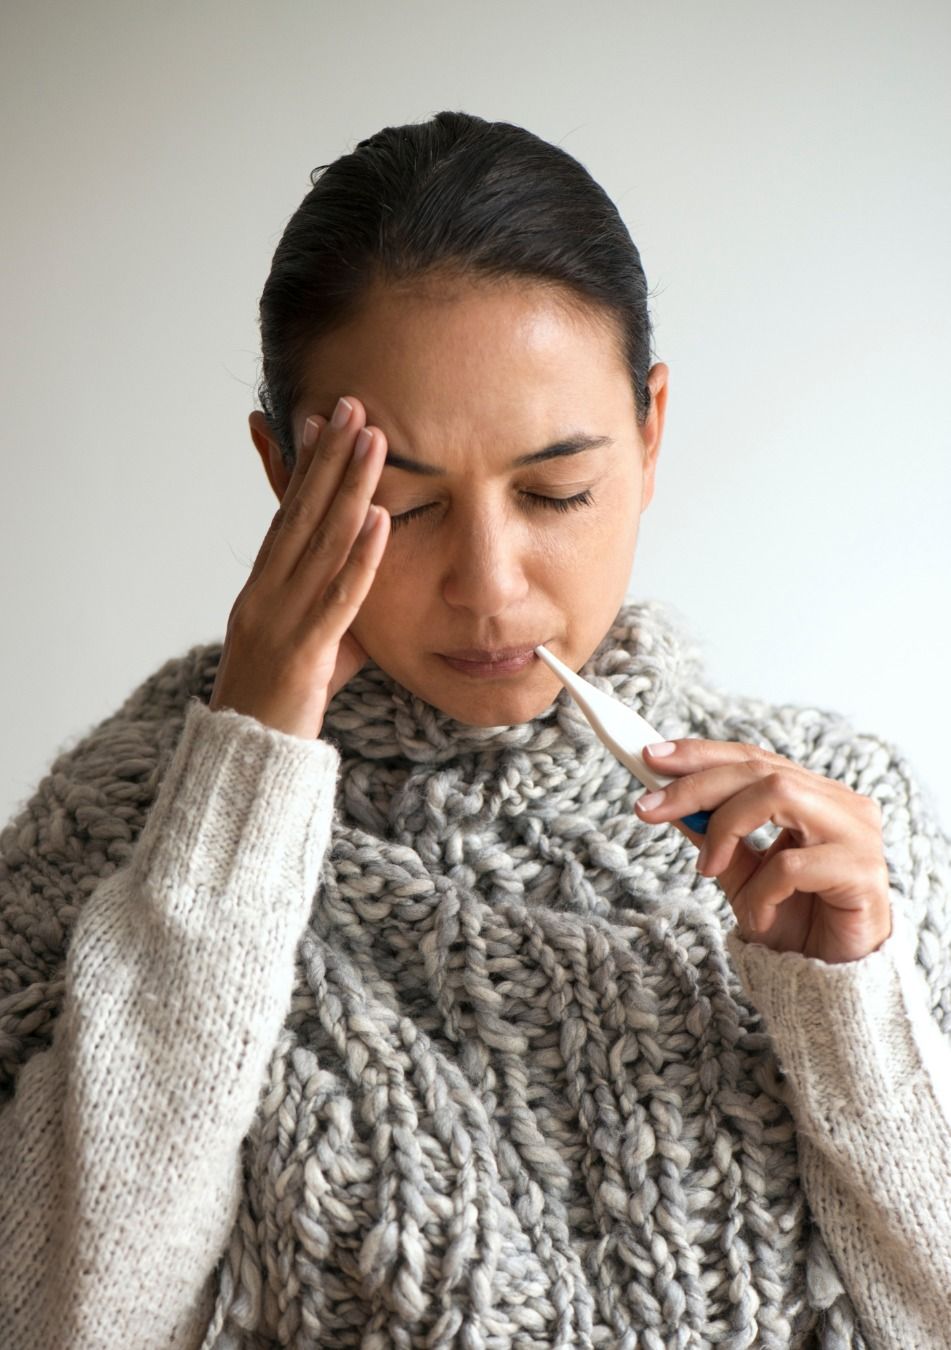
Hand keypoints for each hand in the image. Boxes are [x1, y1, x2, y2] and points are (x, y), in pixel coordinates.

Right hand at [209, 395, 390, 739]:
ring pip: (321, 542)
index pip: (287, 514)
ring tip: (375, 442)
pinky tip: (381, 520)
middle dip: (330, 457)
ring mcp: (280, 618)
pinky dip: (361, 556)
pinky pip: (339, 596)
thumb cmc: (282, 704)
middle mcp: (266, 592)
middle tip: (353, 406)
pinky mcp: (304, 651)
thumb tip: (371, 593)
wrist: (247, 758)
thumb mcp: (314, 647)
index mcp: (264, 586)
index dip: (307, 467)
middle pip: (302, 512)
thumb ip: (340, 614)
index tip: (324, 421)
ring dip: (351, 488)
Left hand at [634, 740, 891, 962]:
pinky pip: (793, 865)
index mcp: (814, 795)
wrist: (831, 978)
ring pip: (779, 795)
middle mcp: (841, 803)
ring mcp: (857, 833)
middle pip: (761, 771)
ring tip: (707, 869)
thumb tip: (666, 798)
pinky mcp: (862, 872)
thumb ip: (712, 833)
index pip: (753, 758)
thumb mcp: (740, 872)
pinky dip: (761, 890)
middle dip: (697, 785)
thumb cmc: (792, 920)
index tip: (649, 757)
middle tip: (648, 808)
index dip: (701, 754)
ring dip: (726, 828)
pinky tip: (756, 917)